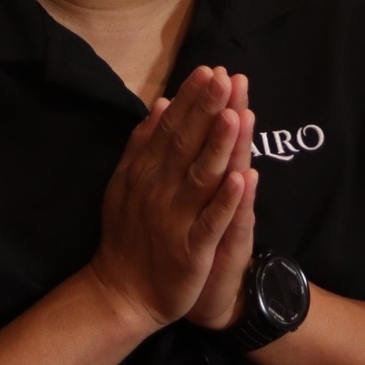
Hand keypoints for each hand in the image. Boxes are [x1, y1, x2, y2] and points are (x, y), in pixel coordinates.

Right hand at [90, 66, 249, 334]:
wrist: (122, 293)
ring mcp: (176, 220)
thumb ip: (143, 143)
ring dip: (217, 147)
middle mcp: (159, 190)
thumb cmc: (129, 233)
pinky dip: (226, 201)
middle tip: (225, 78)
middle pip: (186, 144)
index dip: (191, 100)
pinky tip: (242, 178)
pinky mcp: (191, 250)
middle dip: (207, 111)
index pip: (171, 128)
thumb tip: (160, 102)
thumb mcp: (126, 182)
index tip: (209, 71)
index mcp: (146, 171)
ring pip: (201, 178)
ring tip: (233, 115)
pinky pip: (211, 222)